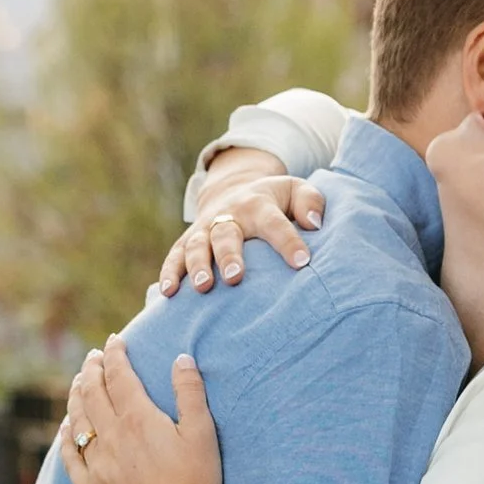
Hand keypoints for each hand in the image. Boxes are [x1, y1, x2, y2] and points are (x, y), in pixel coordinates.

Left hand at [65, 333, 223, 483]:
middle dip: (91, 370)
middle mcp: (111, 436)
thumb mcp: (202, 433)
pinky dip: (66, 438)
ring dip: (75, 397)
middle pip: (92, 393)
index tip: (114, 341)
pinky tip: (66, 429)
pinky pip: (71, 457)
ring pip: (78, 421)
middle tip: (93, 358)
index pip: (119, 376)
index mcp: (137, 418)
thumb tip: (181, 359)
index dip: (115, 355)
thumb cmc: (194, 483)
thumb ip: (190, 393)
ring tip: (77, 384)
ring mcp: (97, 463)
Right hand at [152, 170, 325, 295]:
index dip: (287, 241)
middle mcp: (227, 216)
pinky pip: (174, 257)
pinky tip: (169, 293)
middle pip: (226, 235)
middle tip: (236, 277)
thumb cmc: (274, 201)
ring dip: (198, 266)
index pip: (274, 222)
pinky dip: (170, 273)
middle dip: (229, 255)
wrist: (234, 192)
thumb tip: (314, 223)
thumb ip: (309, 201)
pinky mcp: (185, 243)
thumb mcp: (294, 190)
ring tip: (204, 288)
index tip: (301, 262)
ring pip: (197, 246)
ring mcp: (204, 230)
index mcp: (258, 204)